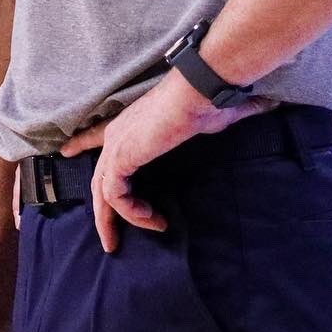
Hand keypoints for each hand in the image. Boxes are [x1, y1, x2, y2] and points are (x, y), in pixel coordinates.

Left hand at [61, 73, 272, 253]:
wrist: (199, 91)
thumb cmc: (206, 101)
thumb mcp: (210, 118)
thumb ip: (219, 122)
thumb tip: (266, 107)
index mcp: (131, 123)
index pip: (96, 134)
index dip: (81, 143)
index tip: (65, 152)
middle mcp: (118, 134)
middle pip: (98, 178)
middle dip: (102, 212)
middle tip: (111, 240)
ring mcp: (117, 145)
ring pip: (103, 192)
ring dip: (122, 219)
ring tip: (153, 227)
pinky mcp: (121, 157)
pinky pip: (115, 196)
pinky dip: (132, 213)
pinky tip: (153, 219)